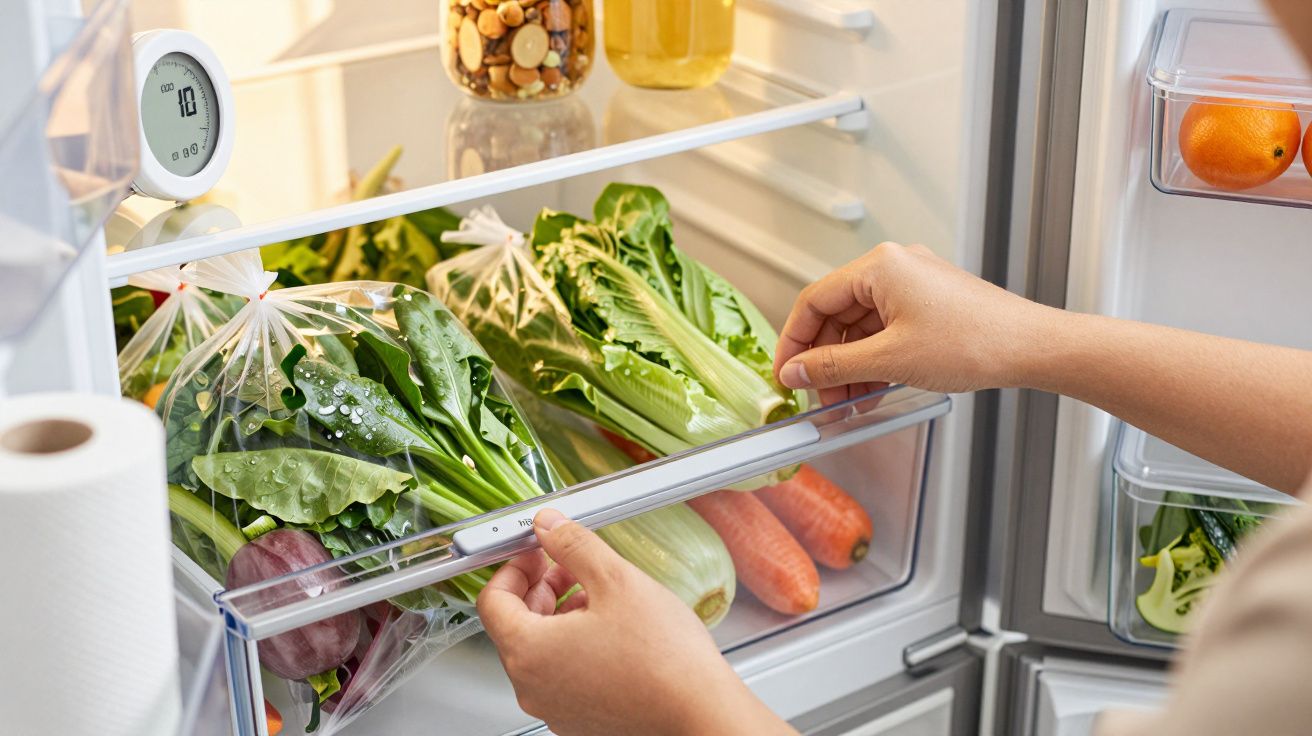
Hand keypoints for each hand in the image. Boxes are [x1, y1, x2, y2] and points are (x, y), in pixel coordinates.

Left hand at [478, 509, 794, 735]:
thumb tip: (549, 526)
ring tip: (599, 595)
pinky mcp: (580, 719)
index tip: (536, 551)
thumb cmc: (664, 661)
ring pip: (540, 649)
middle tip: (568, 566)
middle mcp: (533, 686)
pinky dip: (575, 645)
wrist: (700, 714)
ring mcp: (555, 708)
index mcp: (529, 651)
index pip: (492, 600)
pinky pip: (562, 674)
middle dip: (540, 587)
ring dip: (560, 614)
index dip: (513, 566)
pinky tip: (611, 629)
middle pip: (514, 624)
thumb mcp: (616, 580)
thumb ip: (573, 545)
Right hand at [774, 242, 1050, 403]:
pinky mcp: (930, 304)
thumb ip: (834, 367)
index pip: (814, 300)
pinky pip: (886, 330)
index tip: (785, 374)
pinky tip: (876, 389)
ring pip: (861, 326)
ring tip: (854, 401)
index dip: (794, 342)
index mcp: (880, 267)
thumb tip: (796, 371)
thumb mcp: (890, 361)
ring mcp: (914, 285)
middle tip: (822, 396)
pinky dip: (875, 360)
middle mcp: (894, 268)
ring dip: (852, 366)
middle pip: (837, 314)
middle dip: (826, 360)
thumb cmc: (974, 342)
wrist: (1031, 348)